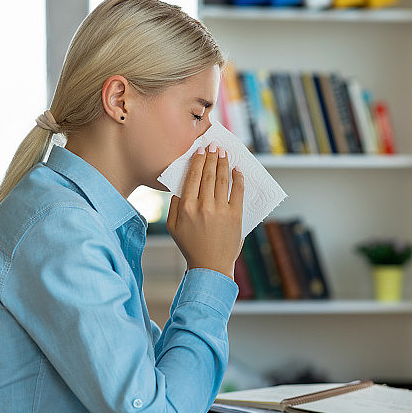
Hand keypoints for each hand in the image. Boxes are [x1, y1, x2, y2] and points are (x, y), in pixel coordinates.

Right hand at [166, 144, 243, 278]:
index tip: (200, 150)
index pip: (192, 178)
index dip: (197, 161)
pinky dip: (238, 178)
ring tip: (223, 152)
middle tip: (214, 146)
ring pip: (222, 180)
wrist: (211, 266)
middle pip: (207, 175)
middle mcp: (203, 207)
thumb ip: (175, 205)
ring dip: (223, 163)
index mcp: (186, 208)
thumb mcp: (173, 227)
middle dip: (211, 157)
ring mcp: (220, 211)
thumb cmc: (190, 246)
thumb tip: (180, 185)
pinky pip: (237, 191)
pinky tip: (237, 170)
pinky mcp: (235, 216)